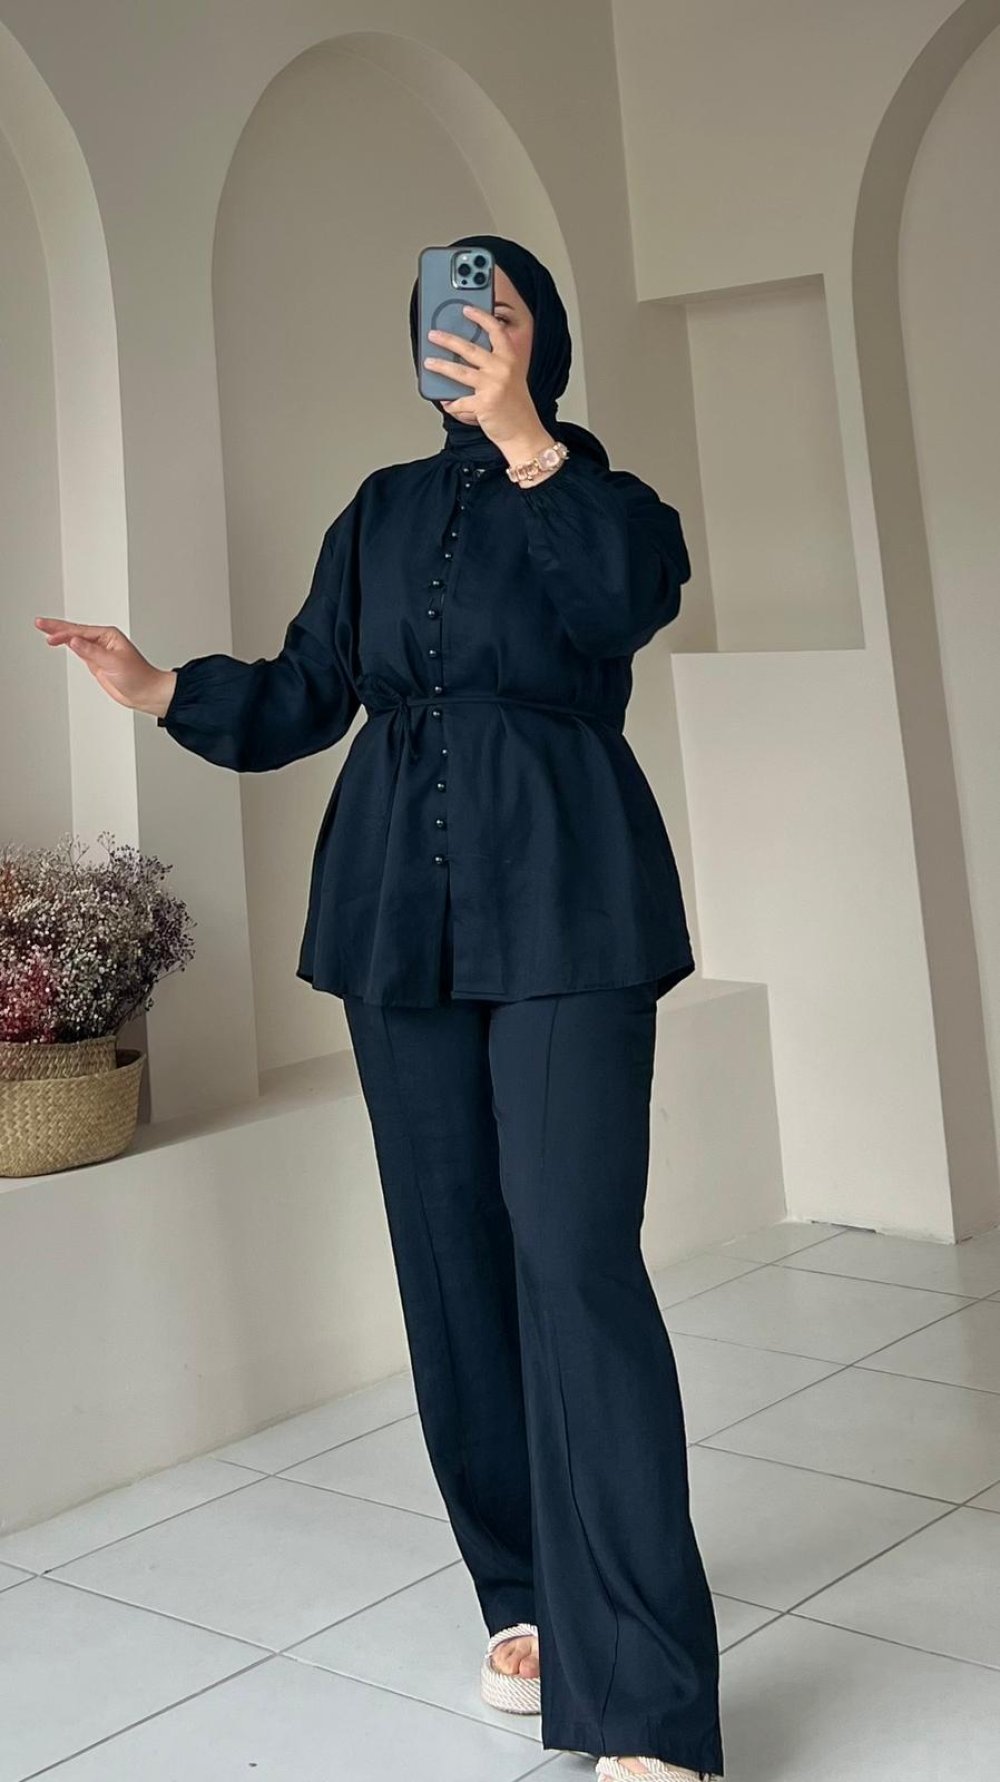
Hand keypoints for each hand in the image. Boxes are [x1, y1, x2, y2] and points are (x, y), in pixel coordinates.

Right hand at [34, 616, 176, 717]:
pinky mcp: (97, 663)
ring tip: (44, 630)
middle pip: (75, 632)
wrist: (146, 693)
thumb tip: (74, 641)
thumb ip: (91, 652)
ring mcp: (98, 652)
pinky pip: (78, 651)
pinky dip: (67, 646)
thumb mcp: (113, 662)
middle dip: (56, 628)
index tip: (49, 635)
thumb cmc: (138, 676)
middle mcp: (103, 641)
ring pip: (75, 640)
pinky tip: (58, 641)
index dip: (63, 633)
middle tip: (39, 622)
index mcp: (109, 636)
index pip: (80, 632)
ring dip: (60, 635)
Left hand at [423, 303, 552, 456]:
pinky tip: (447, 402)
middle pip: (470, 348)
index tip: (466, 310)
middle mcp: (503, 369)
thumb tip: (463, 357)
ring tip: (429, 362)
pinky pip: (459, 401)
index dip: (480, 317)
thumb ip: (494, 365)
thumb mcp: (511, 379)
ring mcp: (493, 386)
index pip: (496, 330)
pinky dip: (452, 404)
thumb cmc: (517, 408)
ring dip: (441, 366)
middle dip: (448, 340)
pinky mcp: (483, 404)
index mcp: (511, 359)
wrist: (525, 434)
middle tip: (433, 334)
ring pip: (459, 371)